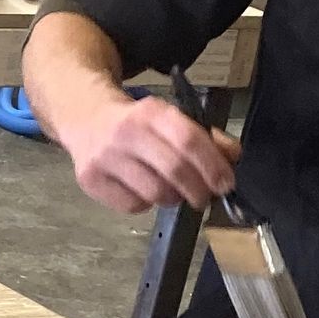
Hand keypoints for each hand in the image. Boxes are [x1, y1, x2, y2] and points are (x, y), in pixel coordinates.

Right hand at [59, 93, 240, 213]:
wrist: (86, 119)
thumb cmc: (135, 122)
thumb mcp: (169, 119)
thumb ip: (203, 137)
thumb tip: (232, 158)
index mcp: (151, 112)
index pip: (189, 141)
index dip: (212, 166)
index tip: (226, 184)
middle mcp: (125, 134)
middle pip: (173, 170)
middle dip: (197, 189)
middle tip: (205, 198)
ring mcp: (105, 159)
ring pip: (153, 193)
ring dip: (173, 198)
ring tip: (174, 193)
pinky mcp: (91, 181)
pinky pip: (132, 205)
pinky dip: (147, 204)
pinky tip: (145, 192)